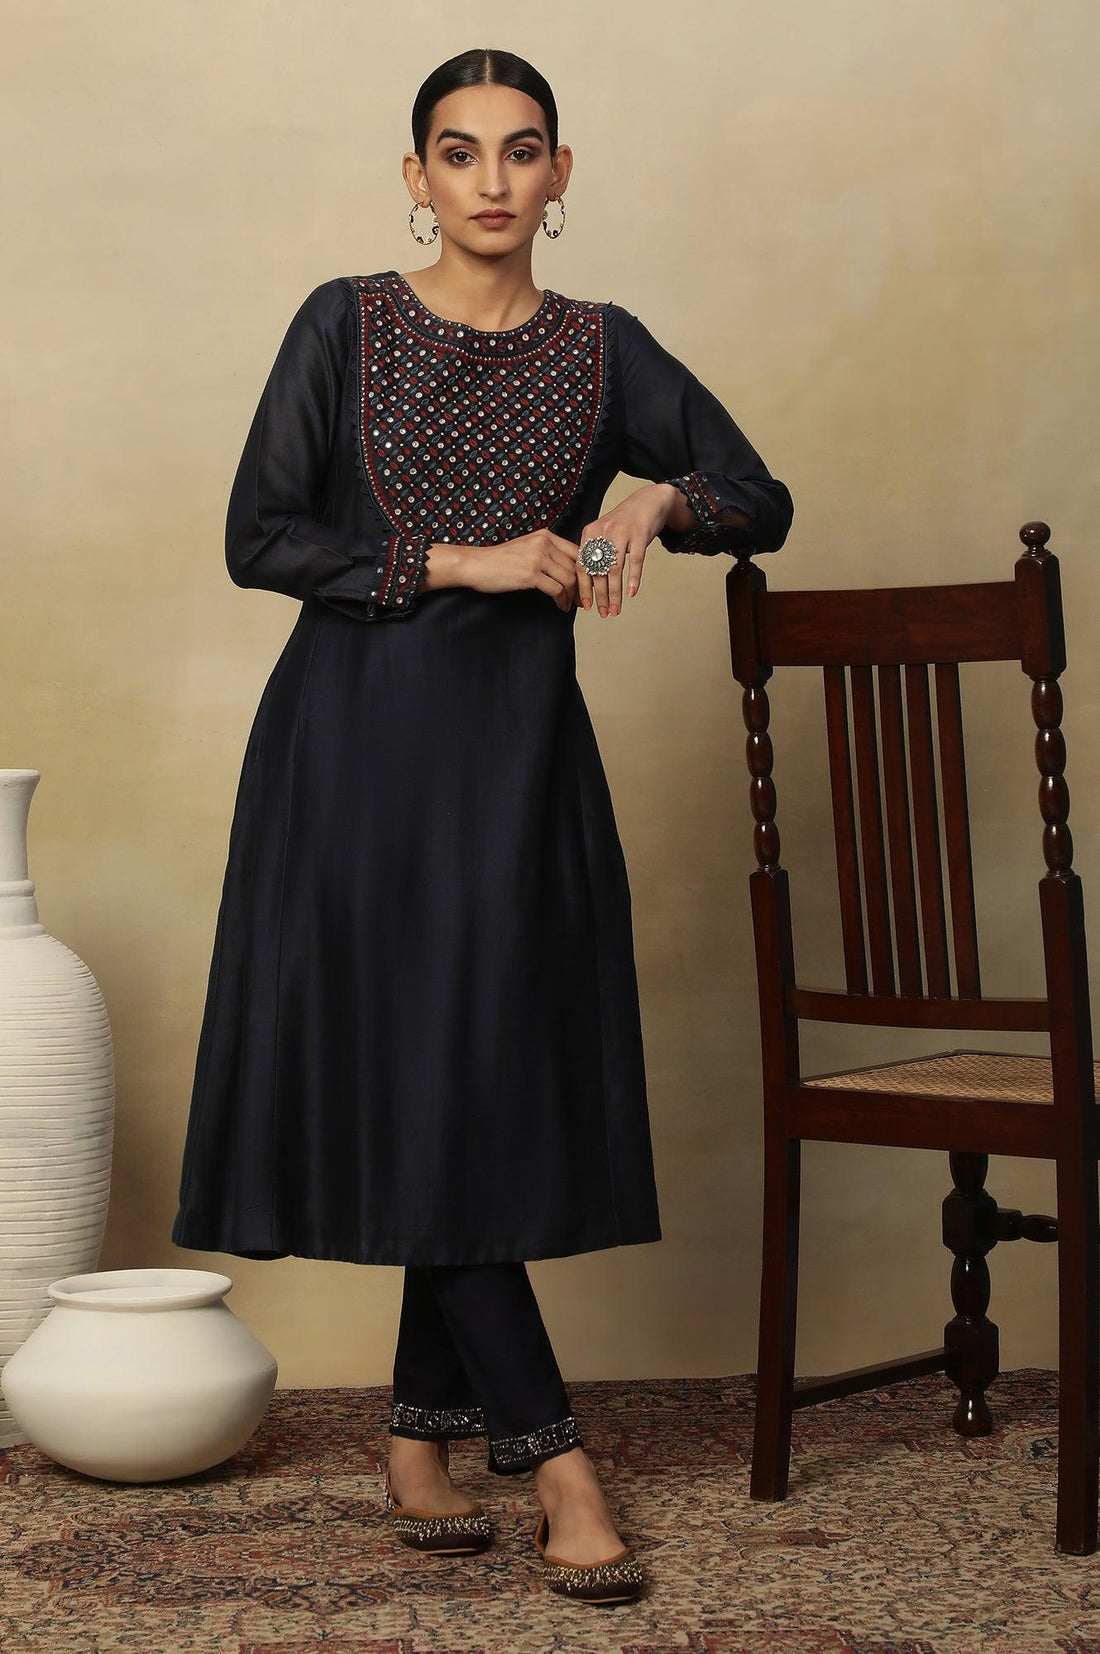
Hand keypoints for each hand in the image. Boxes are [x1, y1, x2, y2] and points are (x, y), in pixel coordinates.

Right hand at [461, 529, 579, 611]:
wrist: (477, 565)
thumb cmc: (500, 560)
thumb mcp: (527, 547)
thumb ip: (547, 552)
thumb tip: (568, 568)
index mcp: (545, 536)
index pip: (576, 552)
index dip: (584, 570)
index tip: (585, 584)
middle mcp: (544, 544)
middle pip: (575, 567)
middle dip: (580, 586)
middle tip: (579, 599)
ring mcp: (537, 558)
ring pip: (568, 579)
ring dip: (571, 596)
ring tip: (569, 605)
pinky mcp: (531, 574)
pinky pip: (556, 589)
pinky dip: (561, 600)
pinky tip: (559, 606)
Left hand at [576, 483, 676, 616]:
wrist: (649, 501)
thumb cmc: (625, 523)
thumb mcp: (604, 533)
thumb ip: (595, 553)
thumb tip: (588, 584)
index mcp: (590, 534)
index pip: (582, 566)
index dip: (583, 588)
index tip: (586, 606)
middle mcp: (603, 532)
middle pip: (597, 570)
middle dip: (599, 596)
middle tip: (603, 613)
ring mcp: (621, 532)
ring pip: (614, 569)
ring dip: (615, 593)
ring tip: (616, 609)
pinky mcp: (640, 534)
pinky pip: (635, 561)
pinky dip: (633, 579)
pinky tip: (631, 593)